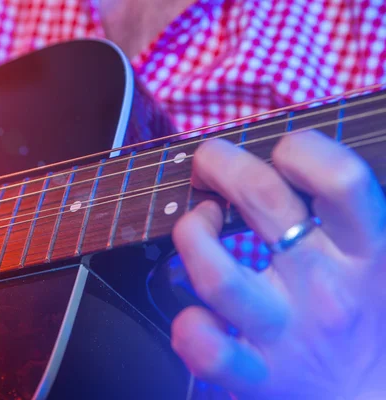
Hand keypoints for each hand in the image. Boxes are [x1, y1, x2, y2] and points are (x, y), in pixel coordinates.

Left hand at [171, 130, 385, 398]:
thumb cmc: (379, 324)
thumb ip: (360, 219)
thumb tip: (326, 174)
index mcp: (372, 254)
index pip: (342, 180)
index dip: (303, 149)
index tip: (281, 152)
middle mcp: (325, 287)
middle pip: (263, 200)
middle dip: (222, 163)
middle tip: (208, 161)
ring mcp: (286, 332)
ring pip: (218, 274)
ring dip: (192, 234)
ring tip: (197, 222)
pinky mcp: (259, 377)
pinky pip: (207, 349)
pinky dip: (188, 327)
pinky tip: (191, 313)